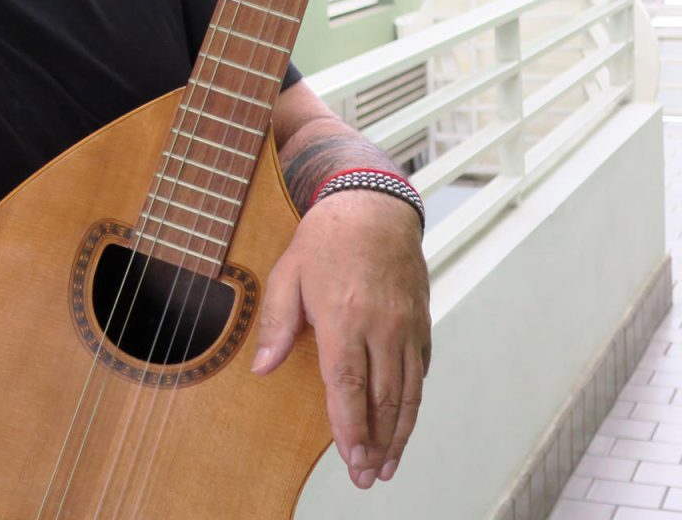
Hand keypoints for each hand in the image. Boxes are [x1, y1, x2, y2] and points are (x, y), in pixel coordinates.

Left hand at [250, 190, 430, 488]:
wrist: (373, 208)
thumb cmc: (325, 239)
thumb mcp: (287, 273)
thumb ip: (277, 324)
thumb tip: (263, 368)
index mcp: (344, 316)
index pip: (349, 384)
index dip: (351, 427)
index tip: (351, 458)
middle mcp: (382, 327)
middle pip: (383, 399)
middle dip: (376, 444)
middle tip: (368, 477)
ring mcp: (406, 327)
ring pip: (408, 393)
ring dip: (400, 434)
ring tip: (389, 466)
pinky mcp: (421, 324)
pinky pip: (420, 372)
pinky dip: (413, 404)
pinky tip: (404, 424)